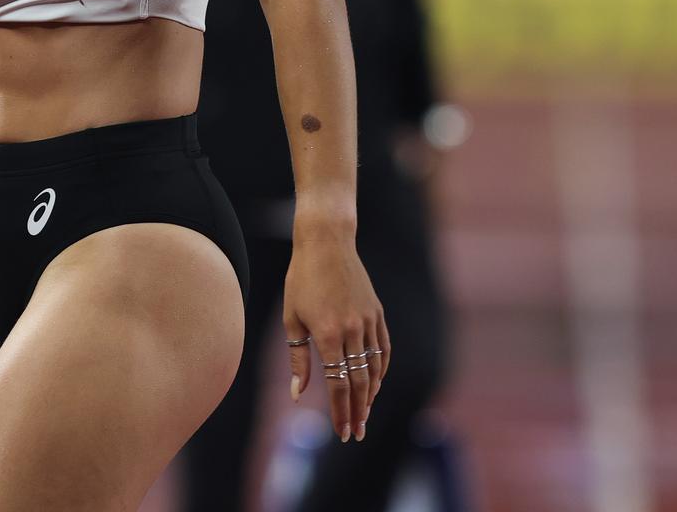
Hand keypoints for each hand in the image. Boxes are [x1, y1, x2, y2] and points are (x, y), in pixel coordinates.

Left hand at [281, 235, 388, 442]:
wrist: (326, 243)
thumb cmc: (302, 280)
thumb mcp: (292, 320)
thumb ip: (298, 360)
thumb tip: (297, 395)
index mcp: (327, 334)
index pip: (337, 384)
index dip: (340, 410)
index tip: (342, 431)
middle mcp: (351, 330)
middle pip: (359, 382)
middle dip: (357, 411)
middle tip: (356, 433)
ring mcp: (368, 321)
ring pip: (375, 367)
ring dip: (371, 394)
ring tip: (365, 413)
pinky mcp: (377, 312)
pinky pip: (384, 348)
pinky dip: (382, 369)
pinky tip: (377, 383)